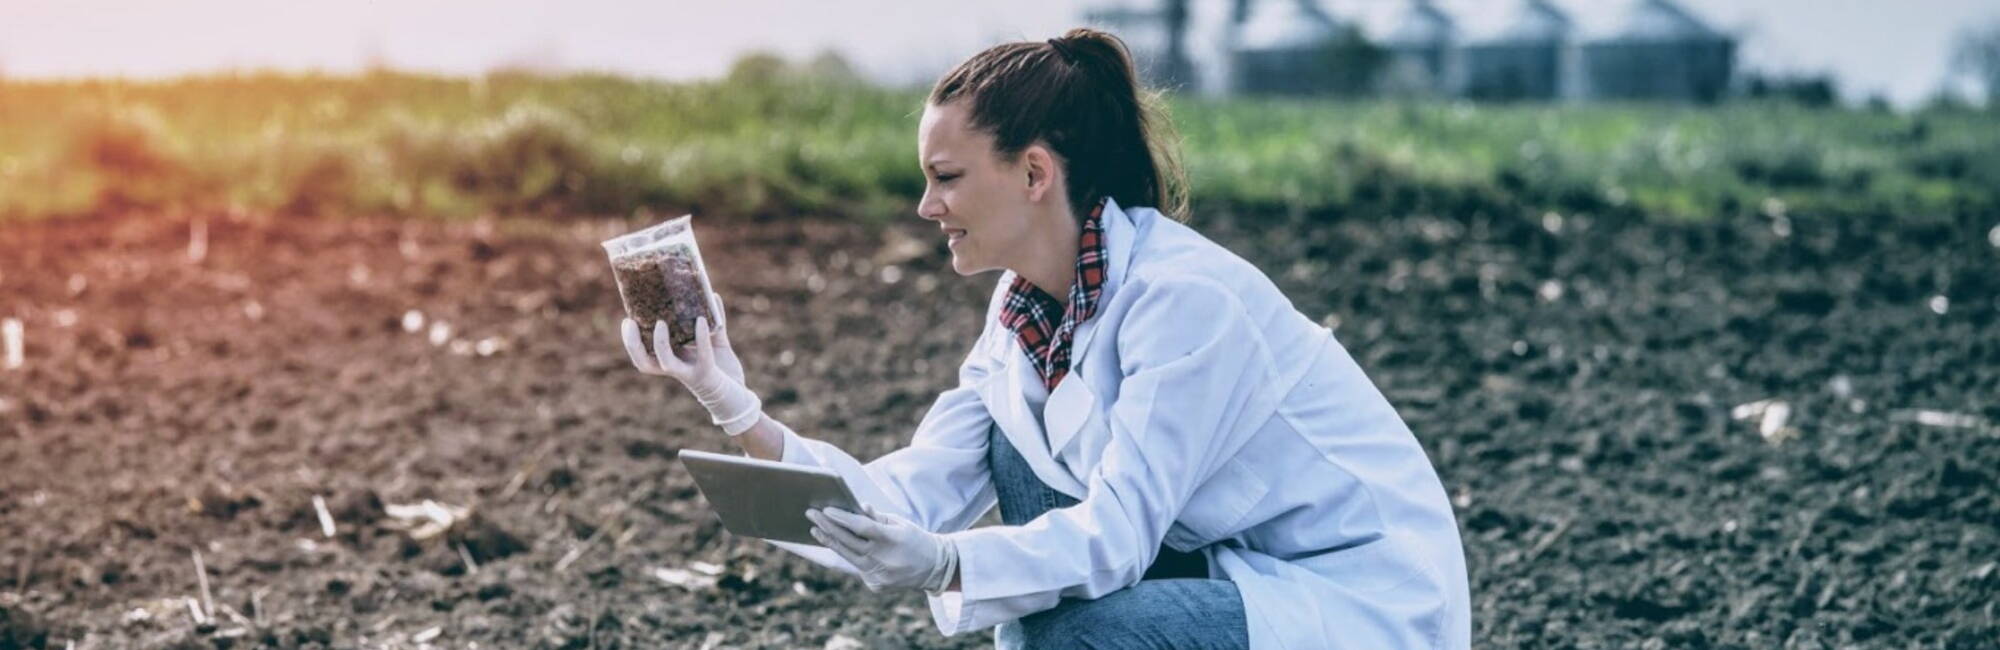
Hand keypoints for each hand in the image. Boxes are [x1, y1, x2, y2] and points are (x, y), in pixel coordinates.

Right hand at [620, 311, 760, 434]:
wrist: (738, 396)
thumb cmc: (723, 369)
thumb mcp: (716, 341)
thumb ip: (714, 321)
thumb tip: (712, 295)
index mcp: (673, 361)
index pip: (643, 356)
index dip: (631, 342)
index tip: (627, 321)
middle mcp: (676, 369)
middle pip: (644, 363)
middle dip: (633, 344)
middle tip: (630, 323)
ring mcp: (690, 373)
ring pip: (665, 363)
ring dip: (659, 344)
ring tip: (660, 323)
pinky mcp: (707, 374)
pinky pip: (702, 354)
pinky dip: (701, 336)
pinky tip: (701, 320)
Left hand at [808, 505, 956, 592]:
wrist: (934, 569)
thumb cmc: (914, 539)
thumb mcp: (900, 524)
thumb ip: (877, 517)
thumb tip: (858, 507)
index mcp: (893, 540)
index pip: (862, 527)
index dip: (842, 518)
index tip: (825, 510)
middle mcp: (884, 559)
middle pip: (849, 542)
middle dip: (828, 527)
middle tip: (811, 514)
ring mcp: (879, 575)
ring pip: (847, 557)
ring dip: (830, 542)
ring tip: (815, 530)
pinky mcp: (876, 585)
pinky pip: (856, 567)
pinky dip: (847, 555)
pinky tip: (835, 544)